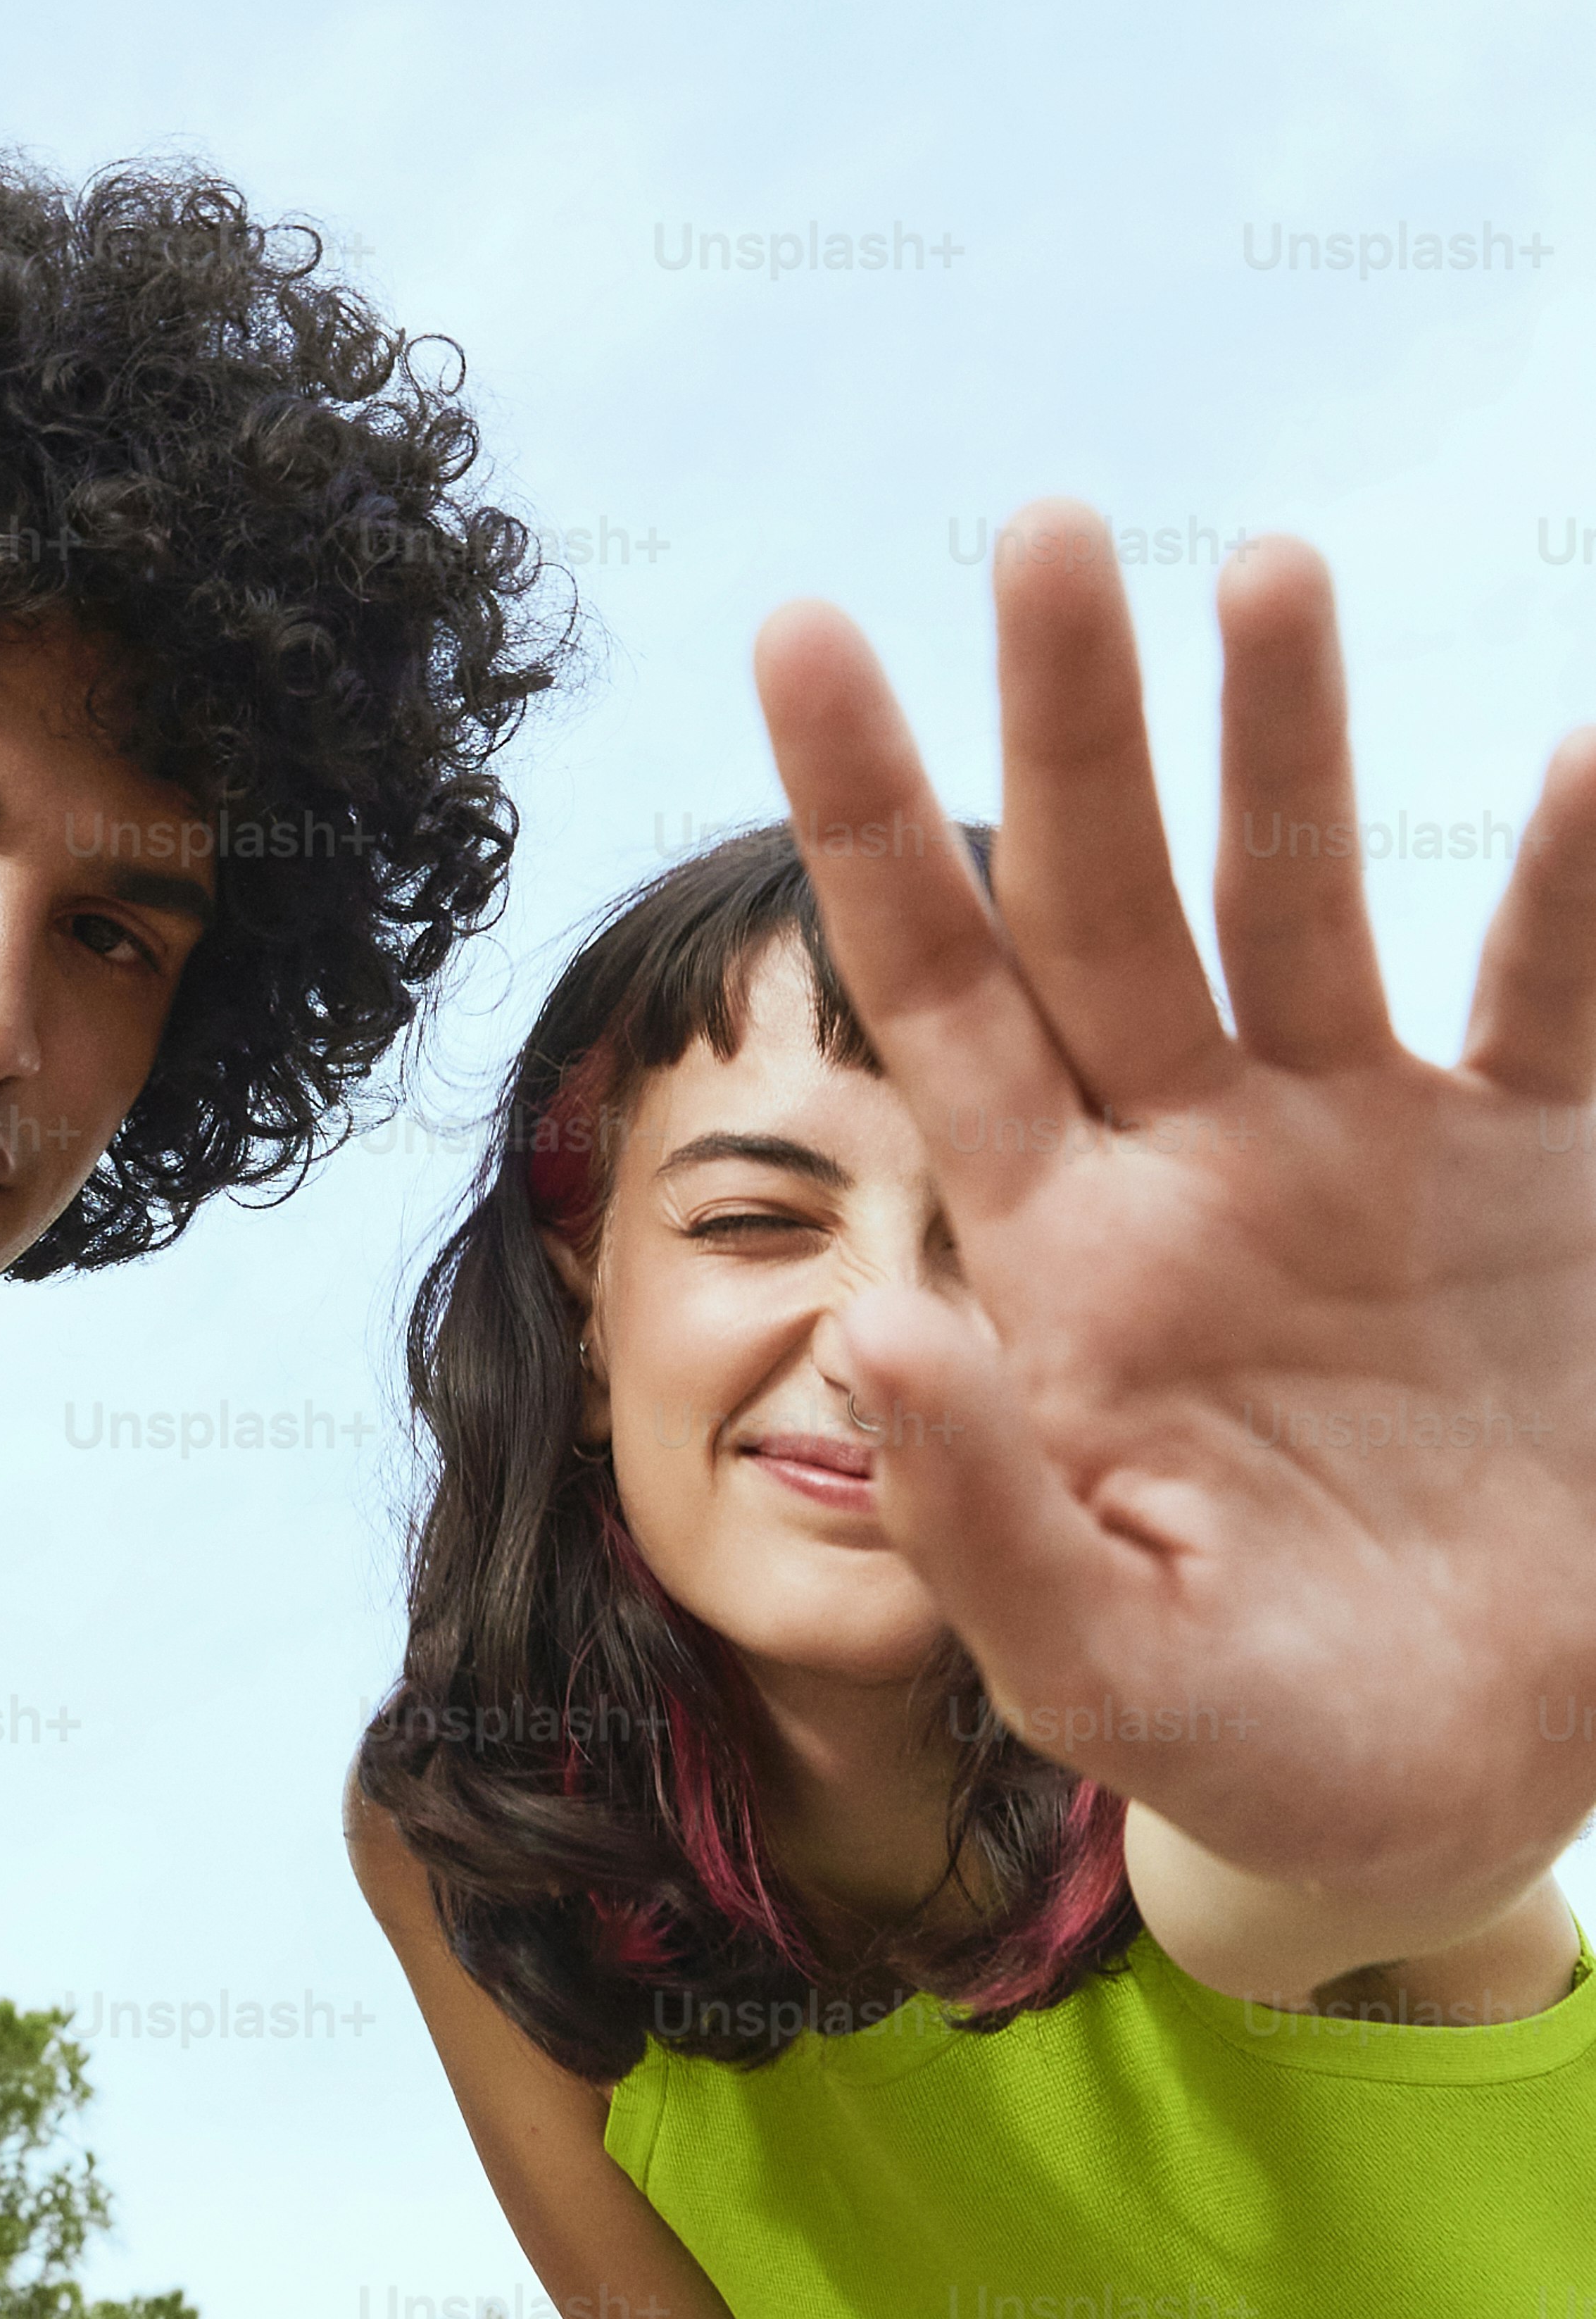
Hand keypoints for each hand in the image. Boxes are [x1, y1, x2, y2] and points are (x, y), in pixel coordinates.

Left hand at [753, 502, 1595, 1936]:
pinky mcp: (1549, 1178)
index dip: (870, 818)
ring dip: (1288, 742)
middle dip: (1076, 718)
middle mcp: (1199, 1161)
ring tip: (1267, 566)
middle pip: (1109, 897)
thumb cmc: (1256, 1739)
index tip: (801, 630)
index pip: (936, 993)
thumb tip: (865, 1325)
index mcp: (1061, 1253)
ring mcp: (1374, 1155)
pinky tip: (1587, 761)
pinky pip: (1561, 1004)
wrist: (1452, 1791)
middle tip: (1044, 527)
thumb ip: (980, 1514)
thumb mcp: (1100, 1665)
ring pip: (1313, 901)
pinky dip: (1581, 890)